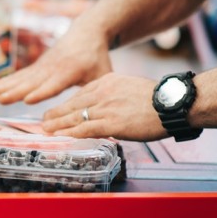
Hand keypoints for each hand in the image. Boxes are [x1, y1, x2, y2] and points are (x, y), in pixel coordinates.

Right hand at [0, 19, 112, 104]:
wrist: (85, 33)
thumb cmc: (97, 58)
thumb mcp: (104, 74)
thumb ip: (99, 94)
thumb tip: (102, 116)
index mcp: (70, 72)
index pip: (54, 84)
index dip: (41, 92)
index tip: (28, 99)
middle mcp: (52, 69)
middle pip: (31, 82)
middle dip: (15, 91)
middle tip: (0, 98)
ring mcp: (40, 68)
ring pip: (20, 79)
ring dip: (2, 86)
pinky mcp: (34, 69)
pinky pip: (16, 77)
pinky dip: (1, 82)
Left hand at [40, 73, 166, 140]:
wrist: (172, 104)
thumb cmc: (158, 100)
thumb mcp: (130, 89)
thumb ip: (114, 97)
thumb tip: (107, 109)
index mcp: (108, 82)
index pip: (81, 94)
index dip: (67, 104)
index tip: (58, 110)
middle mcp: (102, 93)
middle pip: (73, 105)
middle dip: (56, 114)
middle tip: (44, 121)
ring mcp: (105, 108)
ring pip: (74, 117)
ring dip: (57, 125)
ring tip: (46, 130)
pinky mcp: (110, 123)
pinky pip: (84, 128)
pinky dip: (69, 133)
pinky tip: (59, 136)